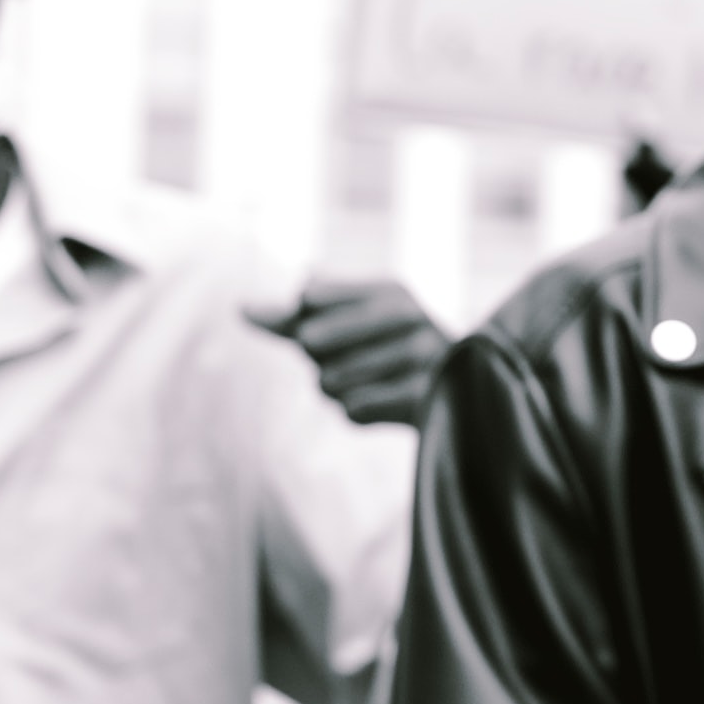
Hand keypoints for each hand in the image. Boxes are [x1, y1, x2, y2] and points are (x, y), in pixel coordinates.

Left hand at [274, 277, 455, 428]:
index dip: (304, 322)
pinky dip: (360, 412)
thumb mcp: (349, 329)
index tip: (325, 336)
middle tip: (355, 365)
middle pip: (314, 339)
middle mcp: (409, 313)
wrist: (462, 397)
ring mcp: (420, 353)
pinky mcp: (423, 394)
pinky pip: (353, 409)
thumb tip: (241, 307)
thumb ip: (296, 319)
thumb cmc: (387, 359)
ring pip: (330, 380)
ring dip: (341, 391)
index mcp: (390, 291)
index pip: (309, 297)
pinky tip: (387, 404)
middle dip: (322, 361)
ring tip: (377, 385)